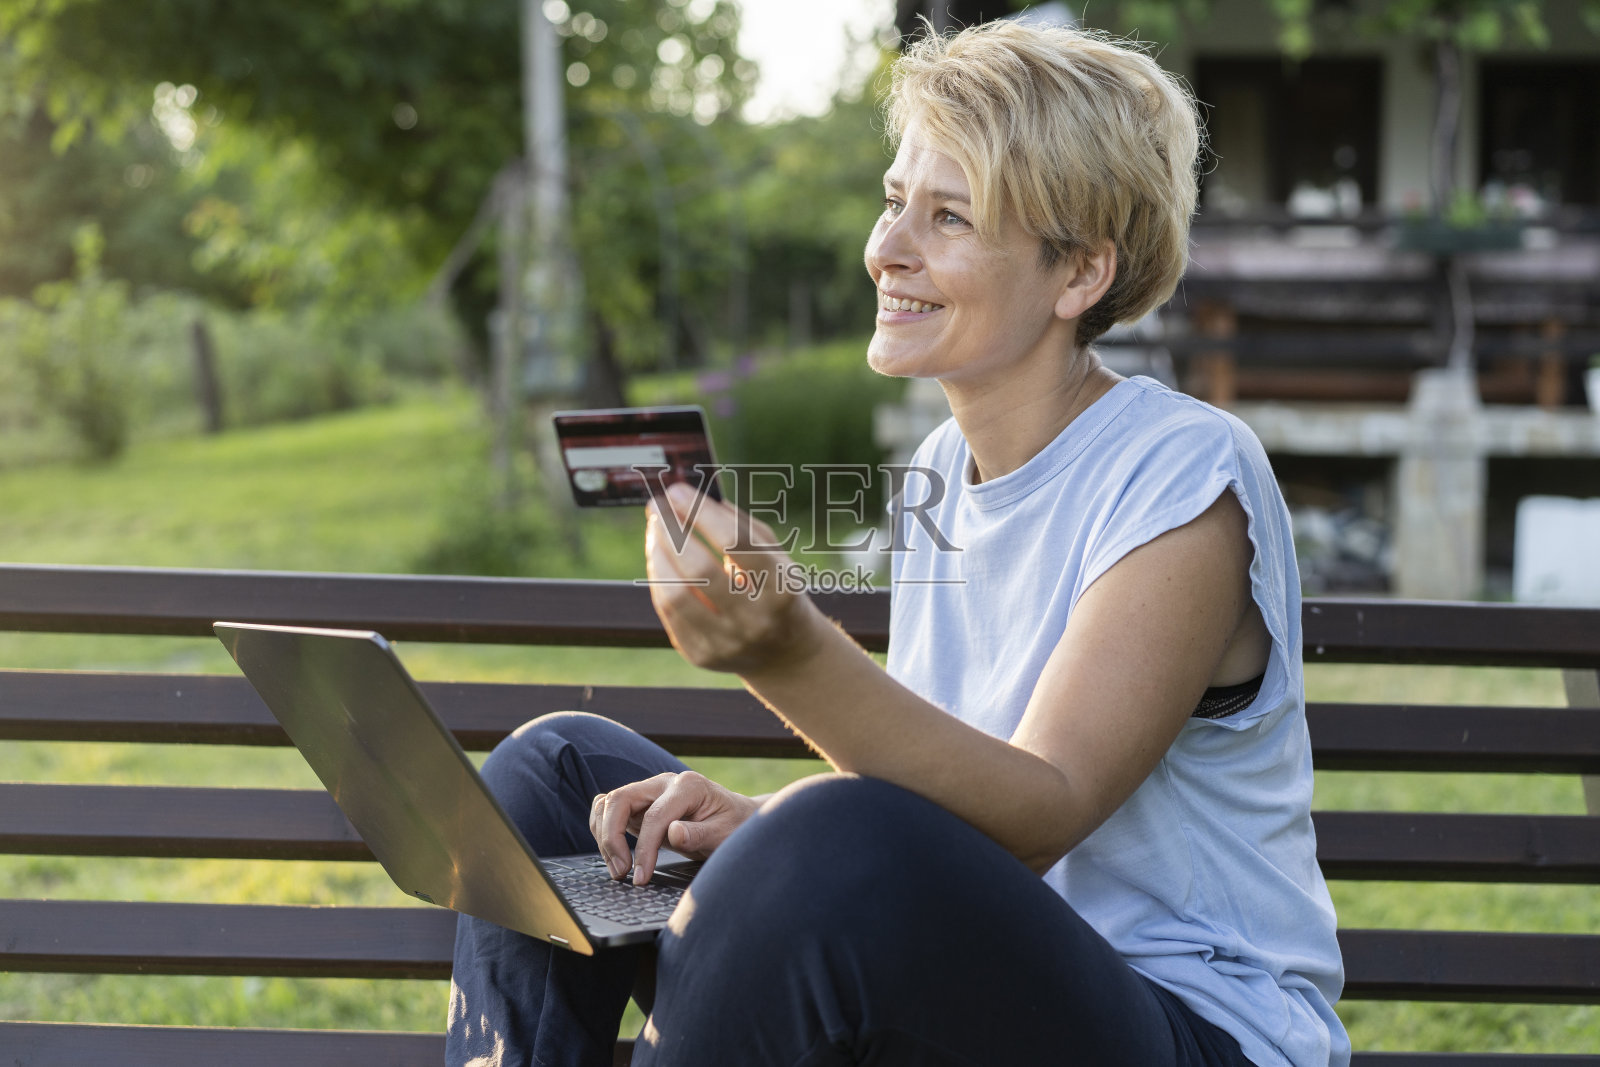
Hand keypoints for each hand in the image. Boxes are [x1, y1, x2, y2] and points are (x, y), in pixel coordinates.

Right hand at [589, 770, 759, 884]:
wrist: (735, 819)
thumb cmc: (732, 826)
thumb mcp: (724, 834)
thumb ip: (699, 834)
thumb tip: (673, 833)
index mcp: (687, 786)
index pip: (654, 816)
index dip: (644, 849)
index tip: (641, 877)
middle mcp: (663, 783)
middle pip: (620, 800)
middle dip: (612, 838)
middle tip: (621, 873)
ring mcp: (648, 791)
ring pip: (608, 804)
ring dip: (604, 837)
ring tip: (619, 870)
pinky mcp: (639, 805)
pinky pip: (609, 811)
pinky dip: (603, 831)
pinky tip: (615, 855)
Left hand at [645, 483, 824, 675]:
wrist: (786, 654)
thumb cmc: (776, 591)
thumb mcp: (776, 557)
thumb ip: (740, 526)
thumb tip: (691, 499)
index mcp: (781, 588)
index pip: (735, 541)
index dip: (701, 512)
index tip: (678, 491)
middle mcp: (755, 620)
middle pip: (699, 568)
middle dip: (671, 530)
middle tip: (658, 508)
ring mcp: (726, 642)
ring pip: (675, 594)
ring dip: (657, 555)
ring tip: (655, 533)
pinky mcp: (701, 655)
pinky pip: (668, 612)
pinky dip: (659, 579)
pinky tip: (659, 560)